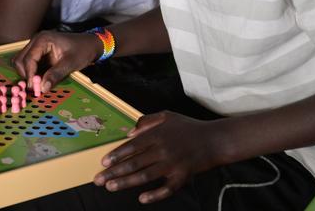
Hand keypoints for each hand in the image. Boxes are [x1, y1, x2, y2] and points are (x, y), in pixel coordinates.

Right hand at [12, 30, 99, 91]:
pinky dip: (32, 73)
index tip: (35, 88)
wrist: (90, 44)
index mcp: (43, 40)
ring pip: (22, 62)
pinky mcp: (38, 52)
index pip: (28, 59)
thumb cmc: (82, 50)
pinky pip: (28, 64)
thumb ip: (56, 75)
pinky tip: (41, 79)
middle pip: (21, 60)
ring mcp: (36, 46)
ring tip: (39, 83)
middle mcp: (36, 41)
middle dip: (26, 74)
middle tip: (37, 87)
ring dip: (27, 74)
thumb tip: (42, 88)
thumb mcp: (70, 63)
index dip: (30, 75)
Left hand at [95, 112, 225, 203]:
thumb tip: (129, 132)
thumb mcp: (167, 116)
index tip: (103, 162)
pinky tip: (142, 198)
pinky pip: (167, 189)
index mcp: (157, 134)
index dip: (116, 155)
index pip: (131, 146)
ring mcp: (172, 164)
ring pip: (145, 176)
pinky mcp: (183, 177)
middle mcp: (162, 150)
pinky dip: (154, 195)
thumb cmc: (189, 127)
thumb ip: (147, 121)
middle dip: (114, 172)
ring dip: (126, 182)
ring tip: (111, 187)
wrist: (215, 139)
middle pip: (134, 163)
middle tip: (99, 179)